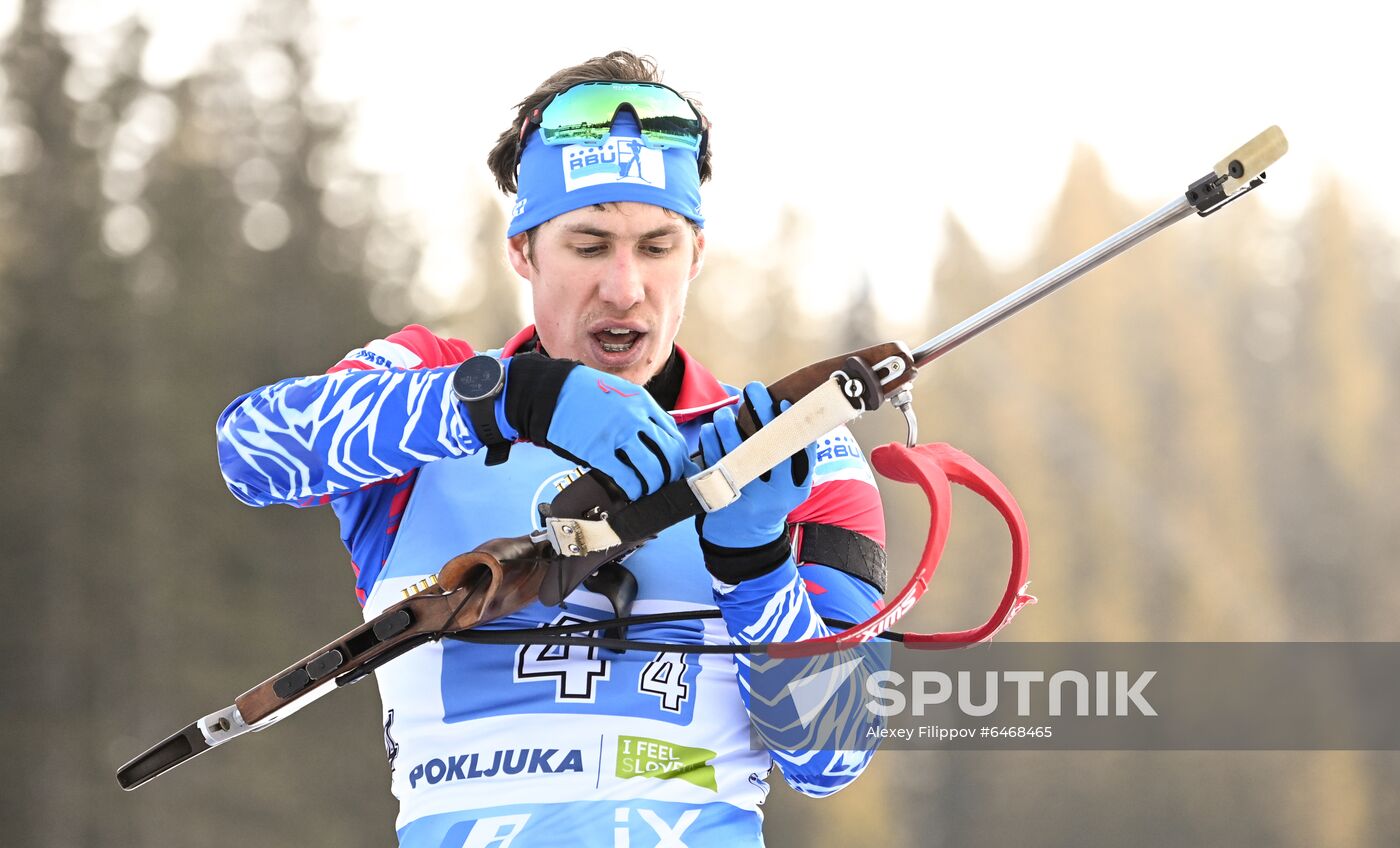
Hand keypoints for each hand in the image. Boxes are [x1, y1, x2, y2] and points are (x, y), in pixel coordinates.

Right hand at [500, 353, 693, 500]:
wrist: (551, 392)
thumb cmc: (583, 394)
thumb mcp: (620, 394)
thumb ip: (640, 413)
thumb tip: (656, 440)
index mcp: (643, 403)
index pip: (673, 435)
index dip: (679, 456)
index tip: (677, 467)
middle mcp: (636, 418)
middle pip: (668, 454)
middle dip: (671, 473)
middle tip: (667, 483)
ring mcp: (618, 435)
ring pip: (652, 469)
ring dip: (653, 484)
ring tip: (648, 489)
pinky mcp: (599, 451)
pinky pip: (626, 477)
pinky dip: (633, 489)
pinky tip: (631, 492)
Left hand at [696, 382, 813, 549]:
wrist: (745, 540)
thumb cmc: (771, 500)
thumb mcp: (791, 486)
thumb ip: (796, 458)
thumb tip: (796, 413)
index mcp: (795, 489)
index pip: (798, 452)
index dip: (792, 425)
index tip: (783, 402)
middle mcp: (773, 495)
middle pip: (767, 447)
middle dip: (761, 414)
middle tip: (754, 388)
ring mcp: (747, 498)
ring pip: (736, 453)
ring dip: (729, 426)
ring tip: (726, 410)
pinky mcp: (722, 498)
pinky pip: (714, 463)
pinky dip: (711, 442)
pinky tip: (712, 428)